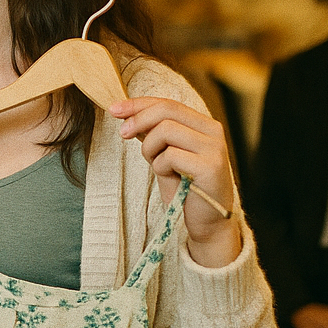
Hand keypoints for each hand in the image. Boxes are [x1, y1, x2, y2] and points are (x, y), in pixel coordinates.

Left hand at [111, 96, 240, 265]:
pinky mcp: (211, 166)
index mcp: (204, 125)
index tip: (114, 109)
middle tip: (122, 134)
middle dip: (138, 120)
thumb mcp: (165, 156)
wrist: (207, 223)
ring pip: (165, 130)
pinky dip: (160, 167)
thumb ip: (154, 135)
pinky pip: (171, 156)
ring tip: (156, 165)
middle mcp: (213, 132)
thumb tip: (128, 114)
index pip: (168, 104)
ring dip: (149, 149)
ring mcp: (214, 148)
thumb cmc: (185, 190)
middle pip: (166, 110)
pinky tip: (169, 177)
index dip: (138, 104)